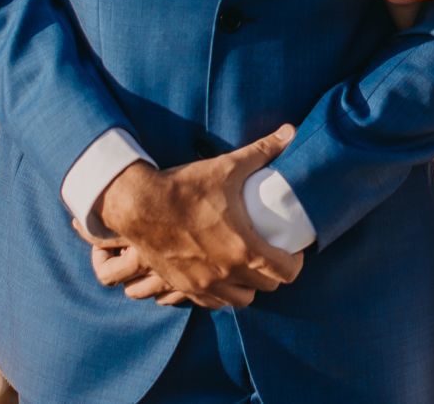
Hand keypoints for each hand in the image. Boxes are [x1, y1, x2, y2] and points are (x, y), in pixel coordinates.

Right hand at [90, 126, 302, 309]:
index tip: (291, 248)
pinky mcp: (183, 288)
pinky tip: (221, 275)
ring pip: (240, 300)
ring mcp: (204, 285)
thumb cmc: (185, 187)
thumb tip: (290, 131)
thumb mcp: (227, 167)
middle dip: (273, 273)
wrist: (139, 206)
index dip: (294, 262)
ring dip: (248, 287)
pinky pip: (212, 303)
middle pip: (266, 287)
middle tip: (270, 253)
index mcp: (244, 249)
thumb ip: (262, 151)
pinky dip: (221, 293)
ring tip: (247, 266)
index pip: (286, 272)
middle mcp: (227, 274)